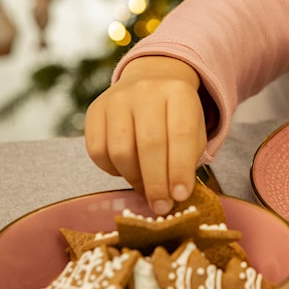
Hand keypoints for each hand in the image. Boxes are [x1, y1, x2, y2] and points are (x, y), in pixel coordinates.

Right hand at [84, 56, 207, 212]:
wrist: (151, 81)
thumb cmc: (176, 117)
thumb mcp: (194, 130)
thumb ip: (188, 160)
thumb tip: (174, 197)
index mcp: (179, 93)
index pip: (181, 135)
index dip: (180, 170)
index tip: (180, 197)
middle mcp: (146, 90)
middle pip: (149, 145)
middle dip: (156, 183)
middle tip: (161, 207)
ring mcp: (117, 98)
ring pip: (120, 151)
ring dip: (134, 179)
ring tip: (146, 190)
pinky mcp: (94, 110)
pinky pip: (97, 151)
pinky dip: (112, 170)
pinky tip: (127, 171)